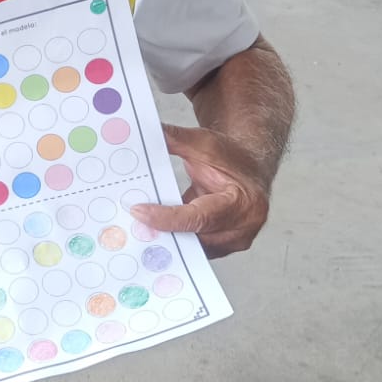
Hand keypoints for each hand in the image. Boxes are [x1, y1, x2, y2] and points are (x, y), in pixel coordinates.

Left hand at [130, 123, 270, 257]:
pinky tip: (156, 233)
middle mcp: (243, 226)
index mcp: (243, 201)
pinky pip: (197, 248)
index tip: (138, 210)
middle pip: (195, 237)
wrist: (249, 166)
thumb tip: (145, 133)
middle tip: (132, 225)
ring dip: (169, 239)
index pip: (199, 217)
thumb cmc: (229, 156)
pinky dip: (178, 240)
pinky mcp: (225, 246)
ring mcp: (235, 240)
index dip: (166, 217)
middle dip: (164, 232)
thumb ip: (174, 139)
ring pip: (194, 247)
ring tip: (140, 230)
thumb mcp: (202, 143)